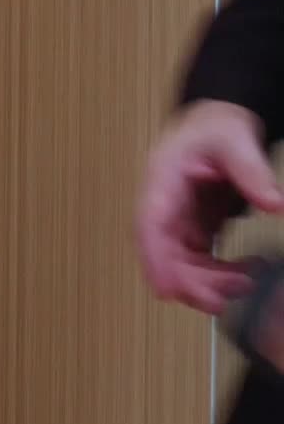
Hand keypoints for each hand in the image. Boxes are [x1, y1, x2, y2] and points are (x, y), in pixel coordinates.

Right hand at [136, 100, 283, 313]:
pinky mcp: (191, 229)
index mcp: (163, 177)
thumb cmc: (217, 127)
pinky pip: (198, 261)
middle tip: (222, 299)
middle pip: (164, 252)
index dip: (154, 258)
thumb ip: (252, 171)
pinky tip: (245, 273)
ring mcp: (176, 219)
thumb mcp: (235, 140)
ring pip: (181, 264)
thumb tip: (274, 204)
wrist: (217, 124)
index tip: (165, 290)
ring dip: (207, 282)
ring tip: (246, 282)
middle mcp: (163, 203)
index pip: (150, 221)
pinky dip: (218, 275)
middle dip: (189, 281)